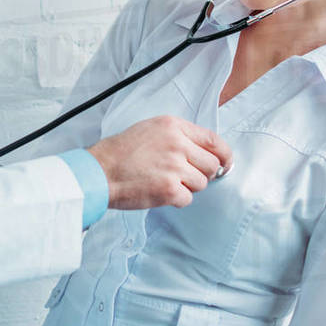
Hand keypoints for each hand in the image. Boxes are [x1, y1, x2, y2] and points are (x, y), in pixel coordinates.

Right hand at [86, 115, 232, 209]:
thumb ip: (178, 136)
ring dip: (186, 187)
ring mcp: (174, 167)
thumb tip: (206, 153)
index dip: (224, 155)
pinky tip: (157, 191)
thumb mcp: (151, 129)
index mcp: (173, 126)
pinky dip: (175, 199)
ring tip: (163, 181)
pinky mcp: (169, 189)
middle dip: (201, 174)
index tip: (225, 164)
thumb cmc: (122, 152)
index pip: (214, 140)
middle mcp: (177, 144)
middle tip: (181, 176)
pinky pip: (187, 199)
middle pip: (211, 165)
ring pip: (201, 184)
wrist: (100, 171)